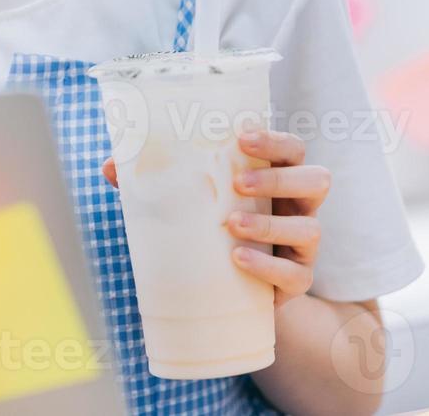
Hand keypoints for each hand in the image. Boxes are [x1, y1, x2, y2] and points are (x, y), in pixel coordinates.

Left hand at [100, 129, 329, 309]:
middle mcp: (299, 206)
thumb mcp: (188, 203)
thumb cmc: (211, 230)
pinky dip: (267, 266)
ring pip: (311, 228)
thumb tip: (111, 164)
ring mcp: (303, 245)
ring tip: (231, 223)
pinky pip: (297, 275)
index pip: (293, 148)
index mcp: (278, 176)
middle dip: (279, 178)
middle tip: (238, 182)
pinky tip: (237, 260)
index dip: (275, 140)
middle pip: (317, 179)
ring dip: (271, 224)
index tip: (241, 137)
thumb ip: (153, 183)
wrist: (230, 290)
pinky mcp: (298, 281)